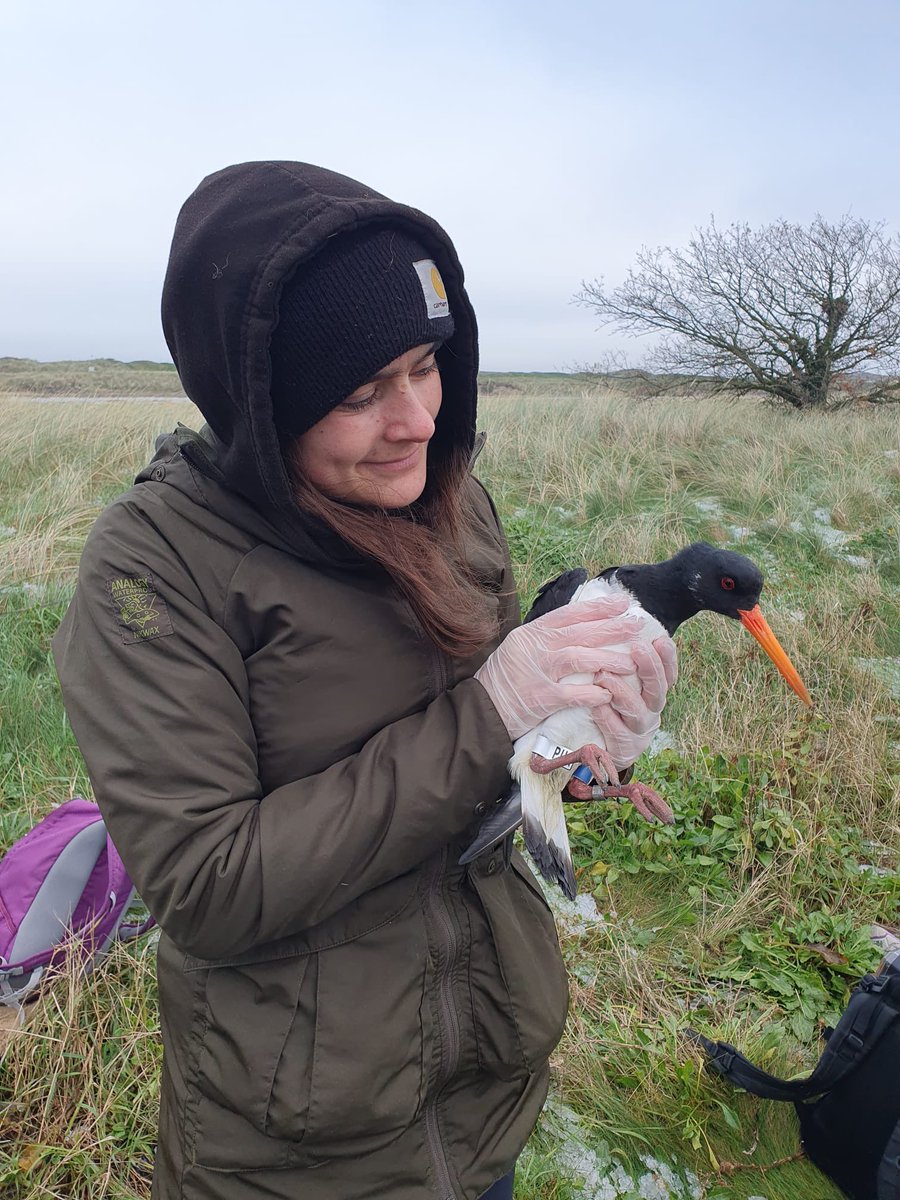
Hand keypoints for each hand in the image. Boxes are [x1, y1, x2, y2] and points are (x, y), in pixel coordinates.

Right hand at [474, 595, 647, 740]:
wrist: (481, 708)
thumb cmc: (504, 679)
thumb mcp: (520, 648)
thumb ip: (546, 637)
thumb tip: (579, 624)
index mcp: (531, 633)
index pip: (569, 614)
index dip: (598, 607)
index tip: (622, 603)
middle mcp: (535, 648)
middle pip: (579, 633)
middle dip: (612, 628)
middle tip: (637, 625)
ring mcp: (537, 672)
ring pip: (578, 659)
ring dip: (608, 659)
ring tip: (632, 662)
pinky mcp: (539, 698)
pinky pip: (571, 694)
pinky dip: (592, 693)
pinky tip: (609, 693)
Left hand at [590, 634, 677, 767]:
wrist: (598, 747)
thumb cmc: (609, 706)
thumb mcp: (619, 681)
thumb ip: (623, 659)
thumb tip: (620, 622)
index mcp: (653, 693)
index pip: (668, 674)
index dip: (667, 658)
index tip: (660, 639)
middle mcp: (651, 711)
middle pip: (658, 690)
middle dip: (650, 668)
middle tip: (638, 648)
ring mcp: (640, 732)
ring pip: (639, 713)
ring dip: (623, 692)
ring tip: (604, 676)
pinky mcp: (624, 750)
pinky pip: (618, 734)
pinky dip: (608, 718)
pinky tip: (597, 705)